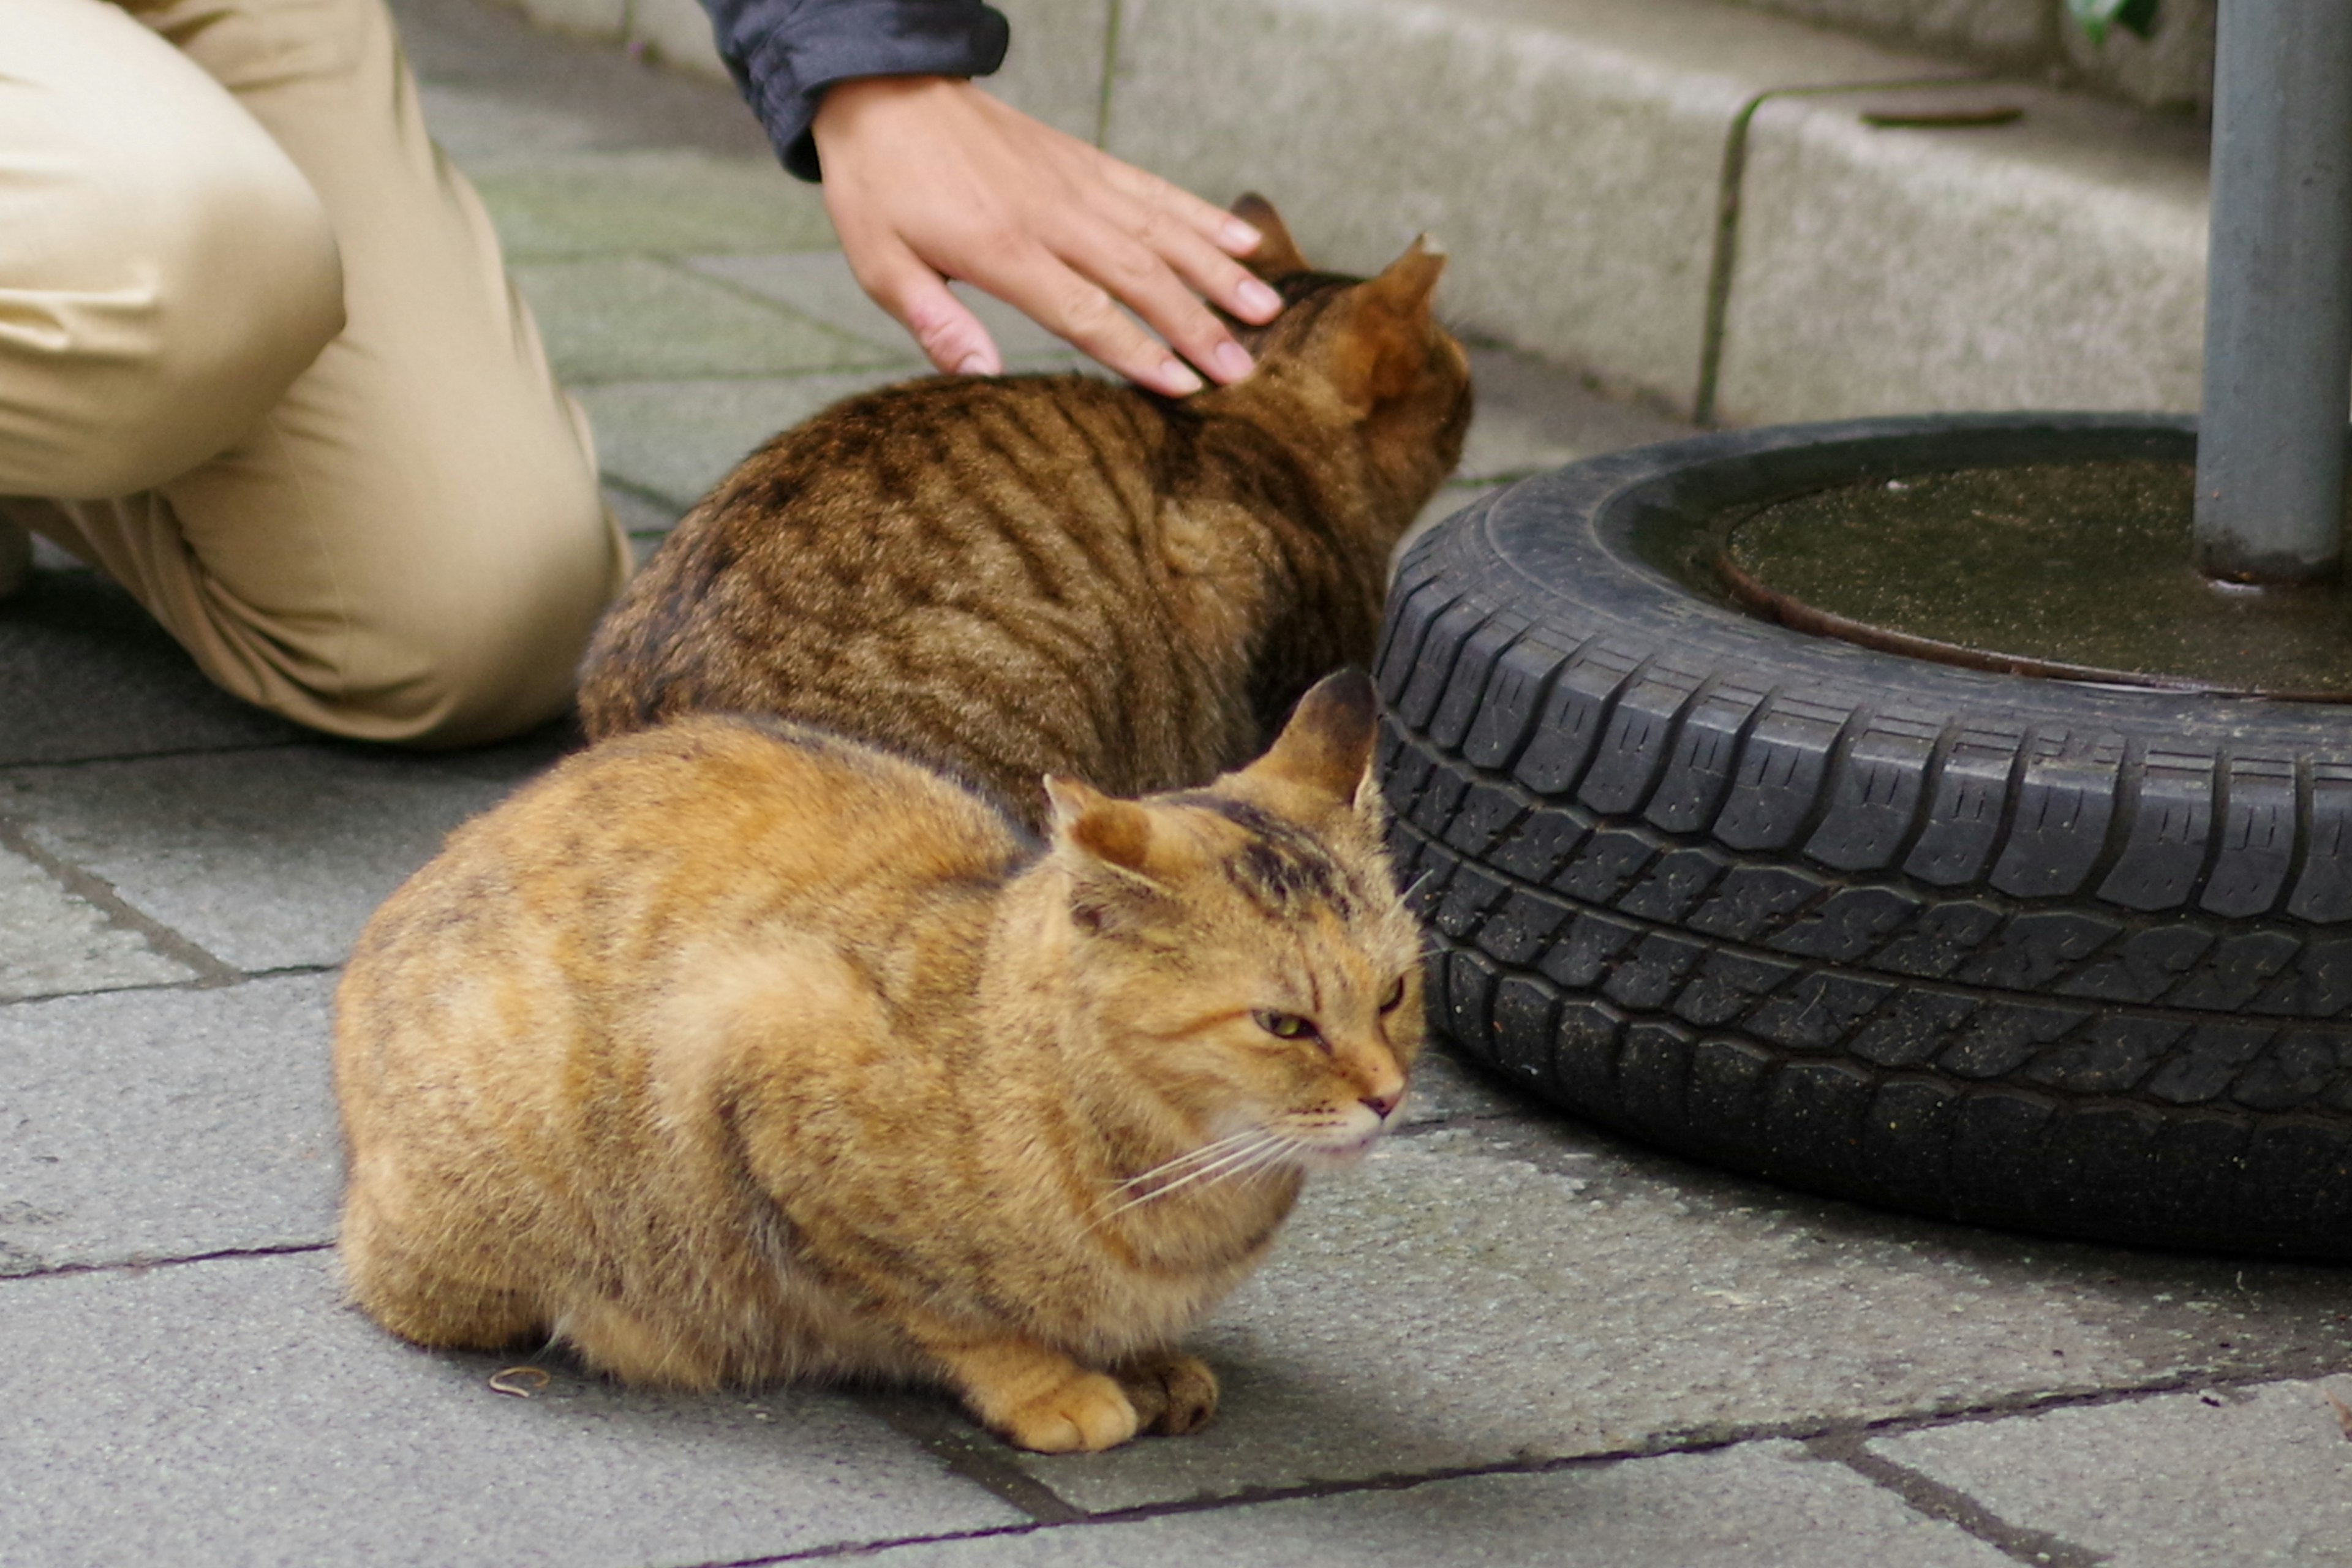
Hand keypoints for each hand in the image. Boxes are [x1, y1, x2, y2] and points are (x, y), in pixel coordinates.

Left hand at [809, 76, 1283, 395]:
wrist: (884, 89)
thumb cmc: (879, 184)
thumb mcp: (880, 262)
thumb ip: (934, 322)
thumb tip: (979, 377)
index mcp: (1002, 248)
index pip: (1085, 311)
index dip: (1138, 352)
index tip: (1185, 388)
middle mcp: (1052, 214)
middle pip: (1140, 276)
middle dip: (1197, 326)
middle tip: (1244, 370)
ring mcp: (1076, 183)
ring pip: (1162, 231)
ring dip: (1218, 273)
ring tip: (1266, 310)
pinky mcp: (1085, 162)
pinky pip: (1154, 190)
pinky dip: (1201, 215)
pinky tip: (1243, 240)